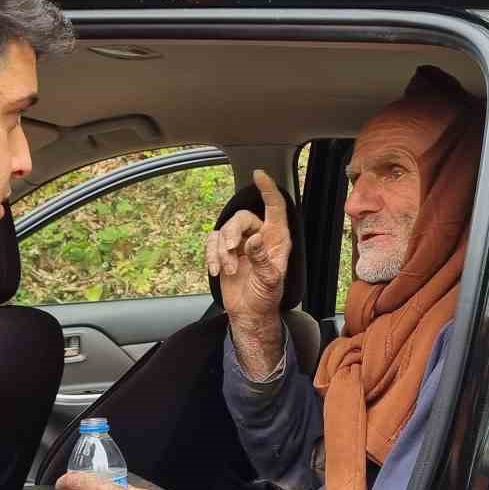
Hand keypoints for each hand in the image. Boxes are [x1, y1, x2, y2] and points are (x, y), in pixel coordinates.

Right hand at [205, 171, 290, 325]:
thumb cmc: (265, 298)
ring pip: (224, 231)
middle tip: (230, 251)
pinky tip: (216, 270)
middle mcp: (259, 237)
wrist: (249, 314)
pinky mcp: (224, 252)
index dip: (268, 189)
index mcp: (276, 239)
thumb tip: (253, 240)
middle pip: (241, 218)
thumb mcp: (269, 281)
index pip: (274, 207)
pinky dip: (211, 256)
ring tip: (228, 271)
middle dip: (232, 233)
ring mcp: (240, 244)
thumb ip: (262, 259)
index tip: (259, 175)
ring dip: (221, 252)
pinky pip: (212, 243)